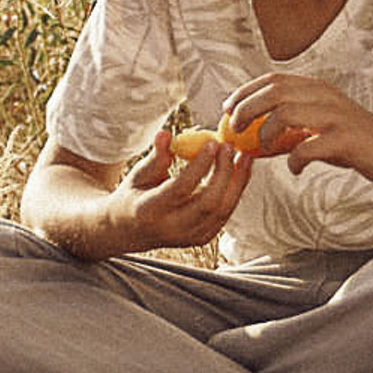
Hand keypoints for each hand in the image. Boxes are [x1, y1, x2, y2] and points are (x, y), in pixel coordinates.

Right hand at [103, 119, 253, 253]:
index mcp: (150, 210)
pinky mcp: (202, 238)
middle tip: (229, 147)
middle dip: (224, 173)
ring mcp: (189, 237)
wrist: (130, 231)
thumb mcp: (137, 176)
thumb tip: (166, 134)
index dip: (199, 165)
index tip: (212, 144)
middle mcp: (171, 228)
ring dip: (237, 182)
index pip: (181, 188)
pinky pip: (225, 214)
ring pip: (222, 210)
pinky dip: (235, 192)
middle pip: (208, 202)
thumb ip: (155, 157)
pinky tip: (239, 172)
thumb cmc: (133, 197)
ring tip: (243, 157)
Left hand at [223, 72, 372, 177]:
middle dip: (246, 109)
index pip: (273, 79)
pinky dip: (294, 159)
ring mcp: (335, 116)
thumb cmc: (354, 140)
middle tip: (235, 129)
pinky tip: (295, 168)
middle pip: (273, 91)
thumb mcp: (320, 126)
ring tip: (263, 147)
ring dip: (266, 132)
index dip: (245, 91)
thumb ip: (290, 128)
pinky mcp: (345, 139)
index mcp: (317, 88)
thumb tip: (252, 140)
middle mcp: (324, 96)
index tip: (227, 108)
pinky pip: (308, 147)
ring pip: (285, 113)